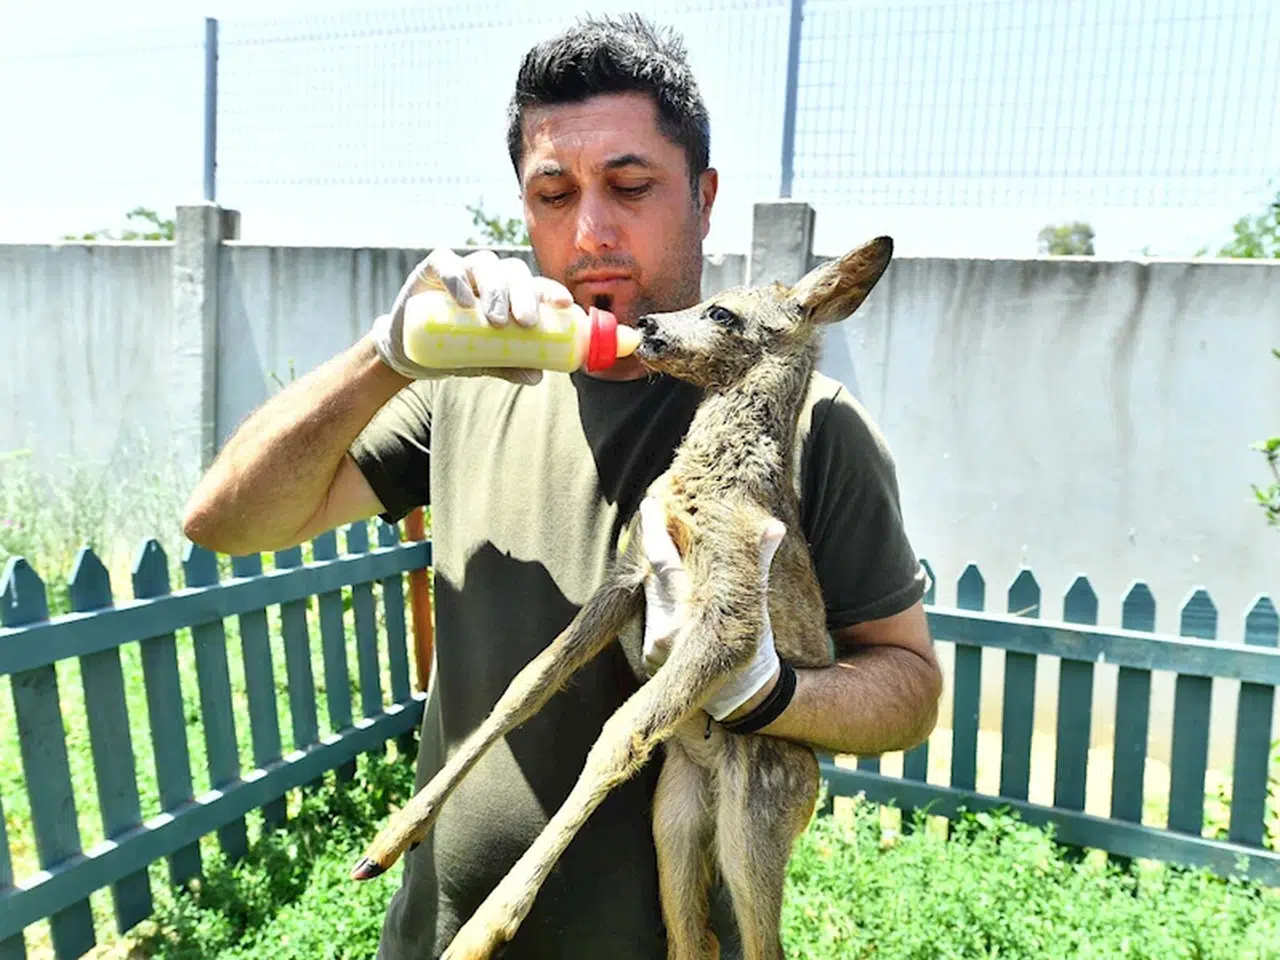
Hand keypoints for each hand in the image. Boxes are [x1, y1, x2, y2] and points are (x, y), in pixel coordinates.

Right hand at [369, 247, 574, 384]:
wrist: (409, 353)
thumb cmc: (454, 351)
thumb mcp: (483, 361)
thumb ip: (508, 365)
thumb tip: (537, 377)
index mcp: (508, 294)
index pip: (534, 284)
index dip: (550, 289)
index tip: (564, 304)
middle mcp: (488, 277)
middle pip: (513, 271)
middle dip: (523, 294)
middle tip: (526, 322)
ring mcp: (461, 270)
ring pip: (485, 263)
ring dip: (495, 288)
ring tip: (496, 320)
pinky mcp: (431, 270)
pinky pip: (446, 262)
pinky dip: (457, 278)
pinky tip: (465, 300)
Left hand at [638, 497, 785, 720]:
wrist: (741, 697)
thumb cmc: (754, 648)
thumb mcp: (755, 607)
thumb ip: (758, 565)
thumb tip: (773, 528)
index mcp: (690, 617)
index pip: (664, 564)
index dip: (654, 531)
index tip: (648, 504)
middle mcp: (664, 633)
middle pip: (654, 577)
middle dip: (657, 547)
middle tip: (658, 513)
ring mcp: (652, 647)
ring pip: (651, 594)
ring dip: (658, 572)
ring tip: (668, 543)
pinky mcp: (648, 654)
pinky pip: (651, 612)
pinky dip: (659, 595)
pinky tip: (667, 580)